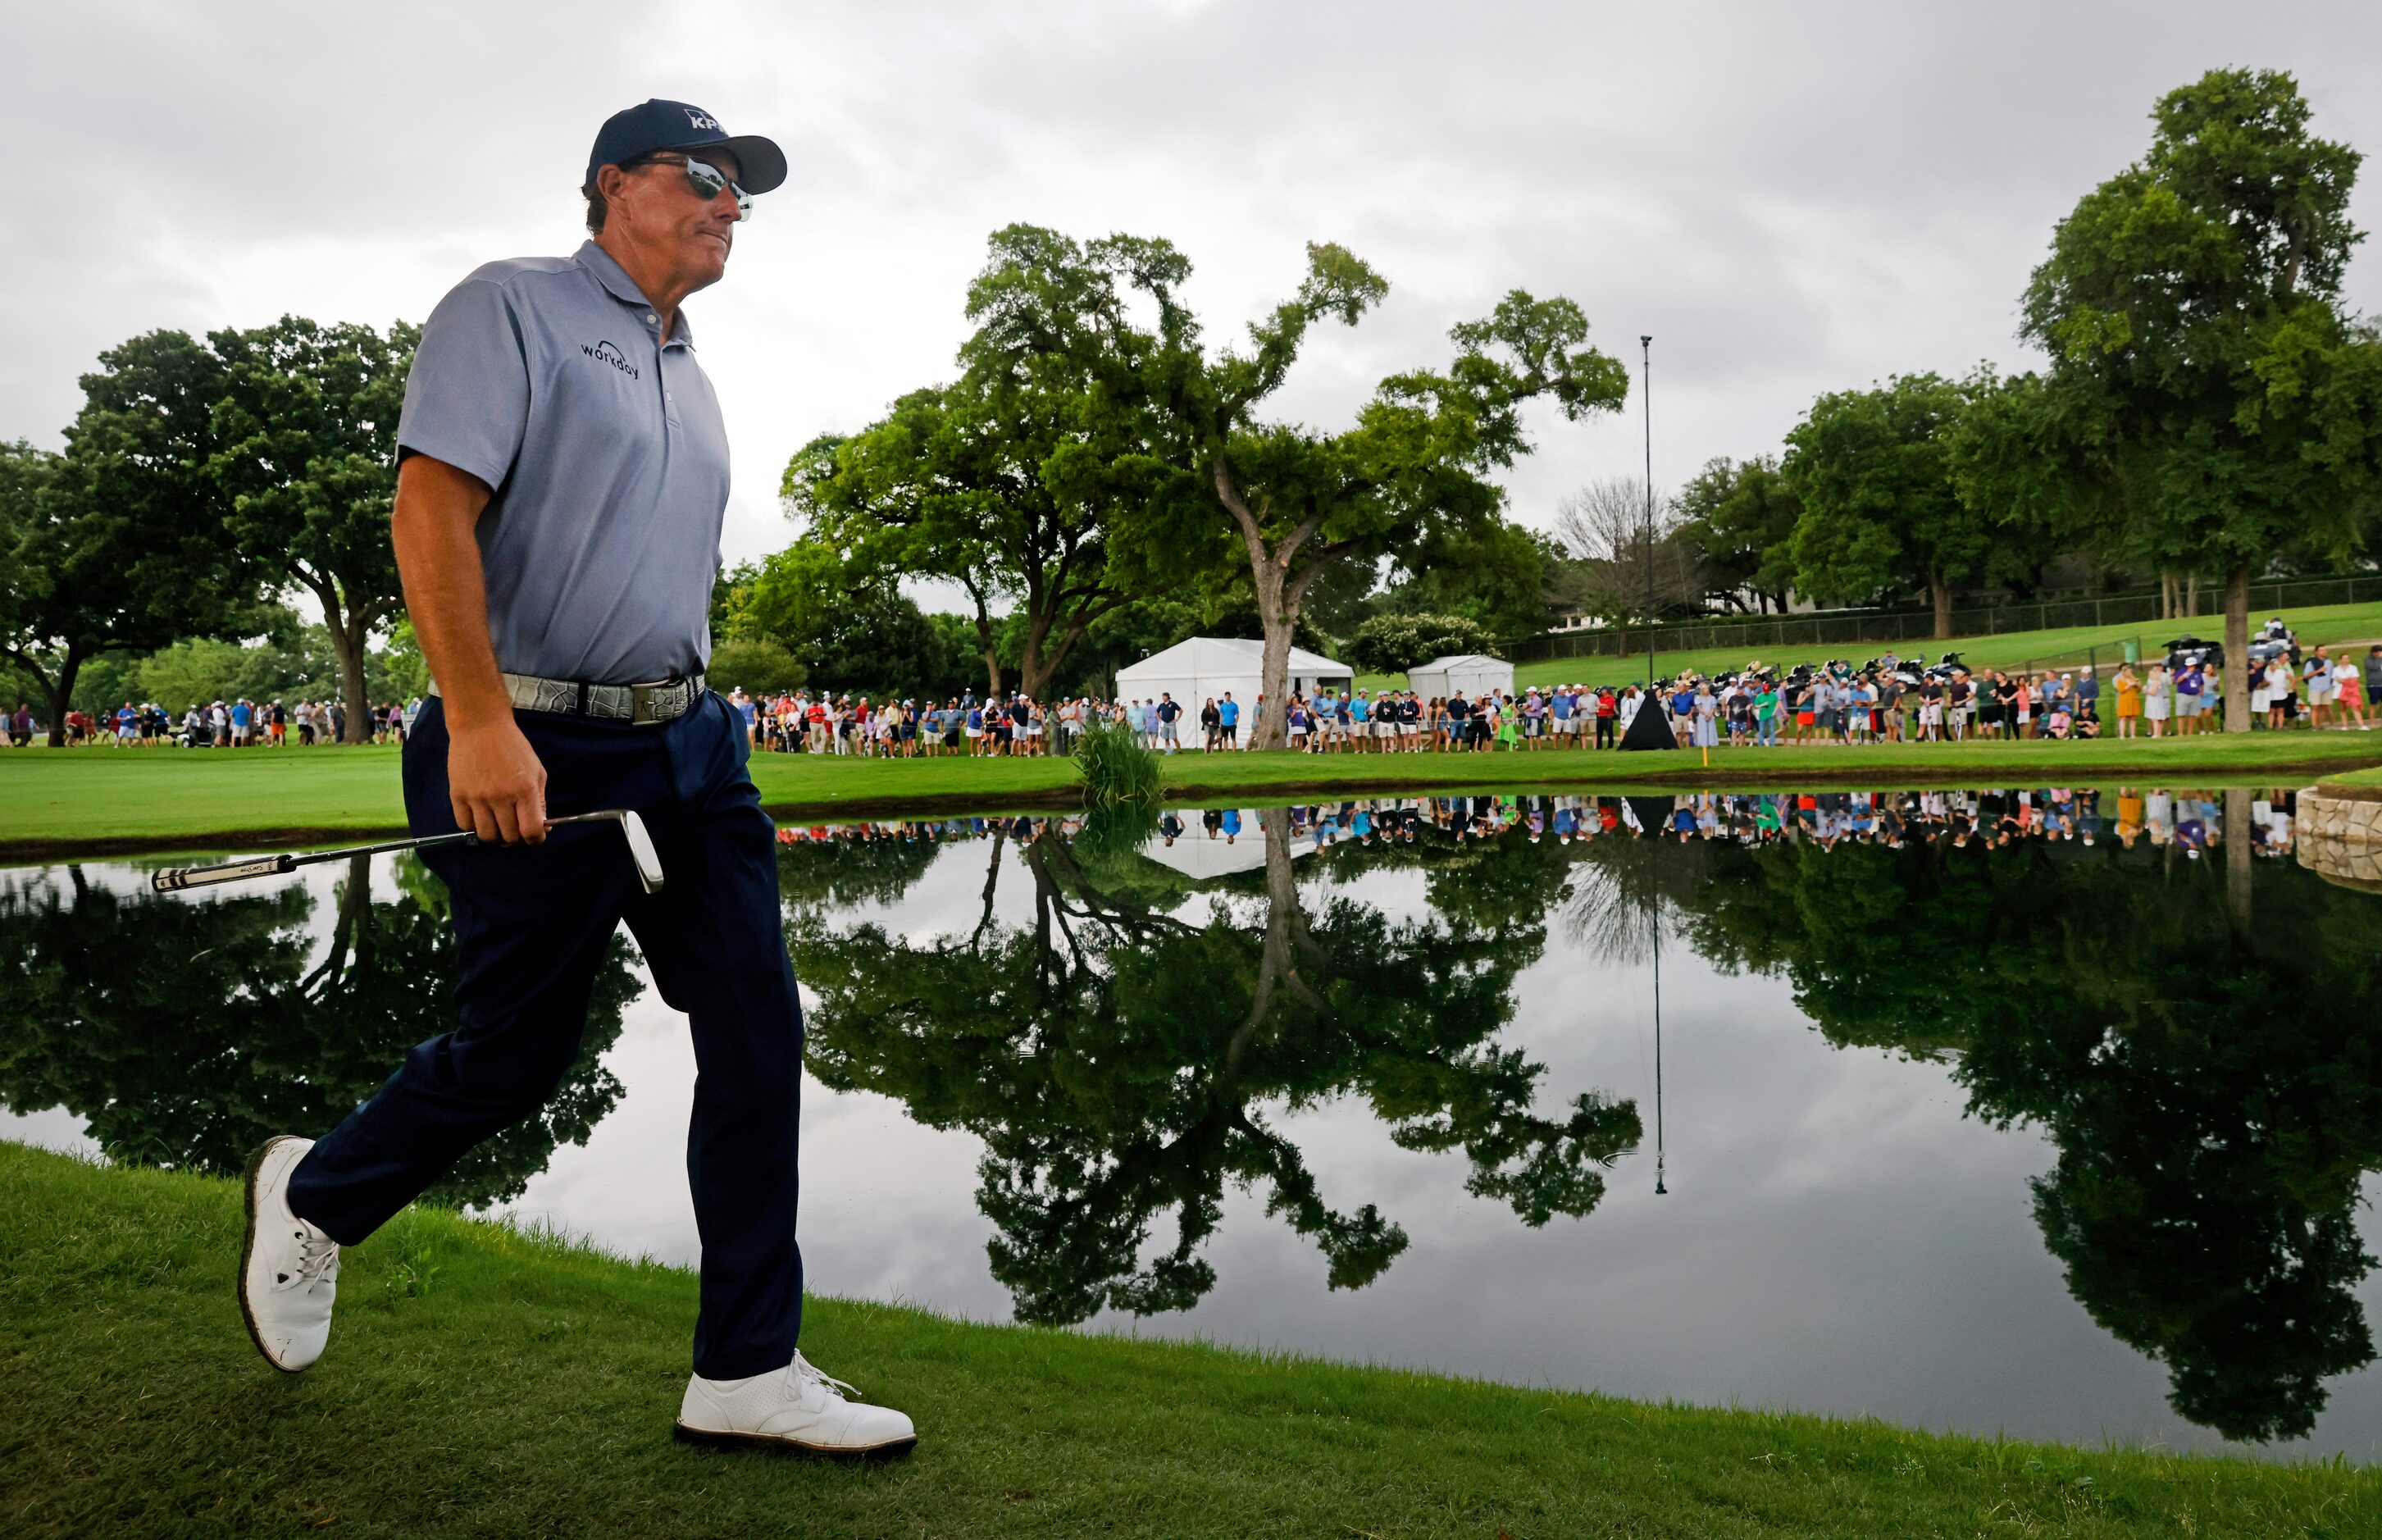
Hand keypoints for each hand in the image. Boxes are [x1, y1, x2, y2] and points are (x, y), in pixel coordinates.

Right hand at [447, 716, 547, 843]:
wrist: (480, 726)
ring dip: (495, 836)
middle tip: (516, 828)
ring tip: (498, 825)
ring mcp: (477, 797)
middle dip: (516, 838)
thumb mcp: (536, 770)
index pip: (531, 831)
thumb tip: (541, 826)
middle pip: (509, 837)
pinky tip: (481, 817)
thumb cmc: (512, 747)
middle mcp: (500, 797)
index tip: (535, 836)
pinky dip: (474, 827)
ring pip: (487, 836)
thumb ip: (539, 801)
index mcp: (524, 790)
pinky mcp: (458, 795)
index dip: (535, 839)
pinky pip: (465, 825)